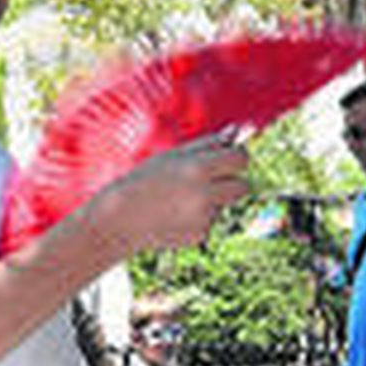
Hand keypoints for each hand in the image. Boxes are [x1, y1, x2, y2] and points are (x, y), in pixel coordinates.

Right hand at [97, 134, 249, 252]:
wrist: (122, 218)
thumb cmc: (147, 179)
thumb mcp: (173, 155)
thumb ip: (208, 144)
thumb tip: (239, 130)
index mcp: (198, 168)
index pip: (241, 159)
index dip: (237, 158)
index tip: (229, 159)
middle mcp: (205, 194)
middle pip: (243, 186)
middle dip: (233, 182)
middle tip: (213, 180)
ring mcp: (204, 217)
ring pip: (225, 204)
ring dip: (213, 200)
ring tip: (181, 200)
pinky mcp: (201, 235)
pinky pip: (211, 221)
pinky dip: (199, 218)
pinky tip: (175, 216)